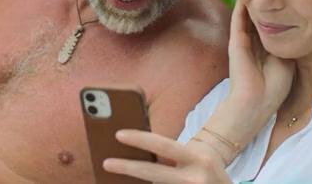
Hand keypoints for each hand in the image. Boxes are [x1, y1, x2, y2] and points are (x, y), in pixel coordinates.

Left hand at [102, 129, 231, 183]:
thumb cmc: (205, 167)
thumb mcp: (196, 155)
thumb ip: (172, 154)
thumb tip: (138, 154)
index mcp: (197, 158)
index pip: (163, 145)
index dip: (140, 138)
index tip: (118, 134)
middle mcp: (195, 178)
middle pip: (152, 173)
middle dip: (127, 167)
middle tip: (106, 162)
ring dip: (136, 183)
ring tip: (116, 179)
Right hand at [224, 1, 294, 118]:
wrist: (256, 102)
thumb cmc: (274, 88)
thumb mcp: (288, 62)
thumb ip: (289, 46)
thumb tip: (299, 29)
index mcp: (267, 50)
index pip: (272, 26)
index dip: (278, 12)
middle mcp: (254, 44)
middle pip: (259, 18)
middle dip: (265, 3)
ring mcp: (244, 42)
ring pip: (247, 16)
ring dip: (251, 0)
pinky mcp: (236, 41)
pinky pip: (238, 19)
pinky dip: (241, 5)